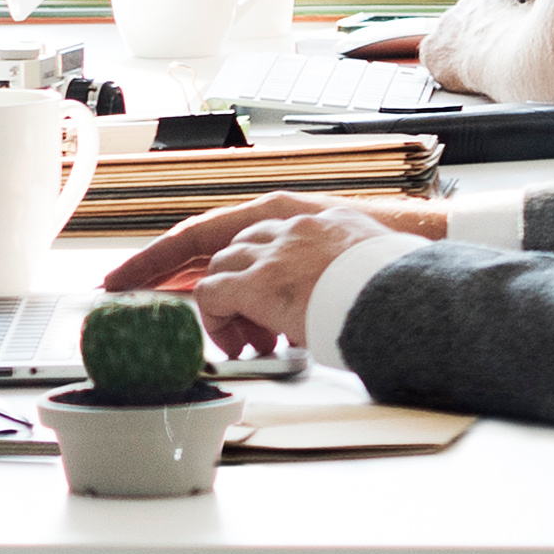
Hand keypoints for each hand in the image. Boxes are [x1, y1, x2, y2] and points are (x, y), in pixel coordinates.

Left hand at [111, 197, 412, 357]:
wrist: (411, 295)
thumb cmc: (396, 284)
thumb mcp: (354, 256)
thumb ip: (318, 263)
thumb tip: (304, 297)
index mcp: (305, 211)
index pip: (230, 221)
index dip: (184, 244)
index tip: (151, 260)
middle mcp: (282, 221)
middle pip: (215, 248)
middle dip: (184, 277)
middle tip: (142, 294)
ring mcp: (269, 249)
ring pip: (214, 277)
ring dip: (225, 315)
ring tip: (253, 343)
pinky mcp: (259, 281)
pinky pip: (211, 298)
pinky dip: (219, 324)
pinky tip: (246, 343)